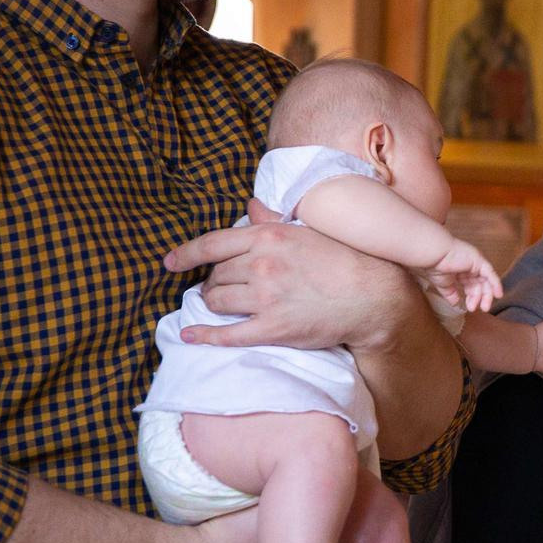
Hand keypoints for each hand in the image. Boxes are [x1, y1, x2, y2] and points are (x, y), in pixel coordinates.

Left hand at [163, 200, 409, 349]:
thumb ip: (272, 219)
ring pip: (217, 301)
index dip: (185, 254)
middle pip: (215, 275)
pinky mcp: (273, 328)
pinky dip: (205, 335)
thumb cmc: (342, 260)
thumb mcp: (306, 230)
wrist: (372, 295)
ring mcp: (266, 297)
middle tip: (221, 288)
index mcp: (268, 236)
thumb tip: (249, 207)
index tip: (170, 262)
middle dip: (212, 282)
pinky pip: (228, 333)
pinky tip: (191, 336)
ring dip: (214, 304)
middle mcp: (262, 264)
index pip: (213, 243)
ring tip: (222, 305)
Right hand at [427, 238, 502, 312]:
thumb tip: (456, 304)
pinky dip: (496, 284)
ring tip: (485, 307)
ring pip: (487, 280)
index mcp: (462, 270)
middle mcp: (470, 266)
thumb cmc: (435, 266)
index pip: (472, 285)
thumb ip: (451, 294)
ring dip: (488, 294)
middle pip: (480, 284)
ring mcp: (475, 262)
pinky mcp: (479, 260)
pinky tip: (498, 295)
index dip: (472, 297)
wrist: (433, 255)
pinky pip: (491, 274)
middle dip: (481, 297)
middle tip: (482, 309)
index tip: (470, 307)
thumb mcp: (444, 285)